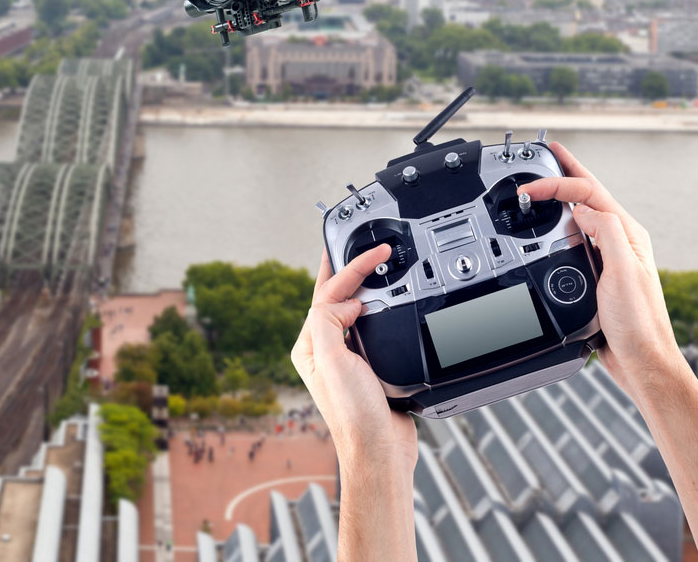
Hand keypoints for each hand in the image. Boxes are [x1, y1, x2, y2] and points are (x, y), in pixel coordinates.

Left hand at [291, 244, 417, 475]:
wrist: (381, 452)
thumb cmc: (354, 416)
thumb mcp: (333, 361)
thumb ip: (329, 322)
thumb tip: (347, 302)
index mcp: (310, 346)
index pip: (326, 295)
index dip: (350, 269)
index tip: (373, 253)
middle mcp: (324, 349)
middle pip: (336, 297)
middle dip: (350, 270)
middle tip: (366, 245)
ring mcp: (346, 357)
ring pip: (353, 310)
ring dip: (364, 286)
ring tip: (373, 264)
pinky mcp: (367, 366)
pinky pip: (371, 328)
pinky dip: (380, 309)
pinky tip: (387, 302)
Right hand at [524, 141, 682, 398]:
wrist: (641, 363)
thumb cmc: (638, 325)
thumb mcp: (623, 271)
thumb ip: (605, 232)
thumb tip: (581, 208)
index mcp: (628, 233)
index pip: (588, 192)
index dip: (556, 183)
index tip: (528, 187)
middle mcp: (620, 241)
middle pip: (588, 194)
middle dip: (566, 171)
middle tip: (548, 152)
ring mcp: (609, 257)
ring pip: (581, 214)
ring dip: (563, 195)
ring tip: (548, 180)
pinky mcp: (598, 274)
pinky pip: (577, 239)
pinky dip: (560, 225)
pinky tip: (552, 226)